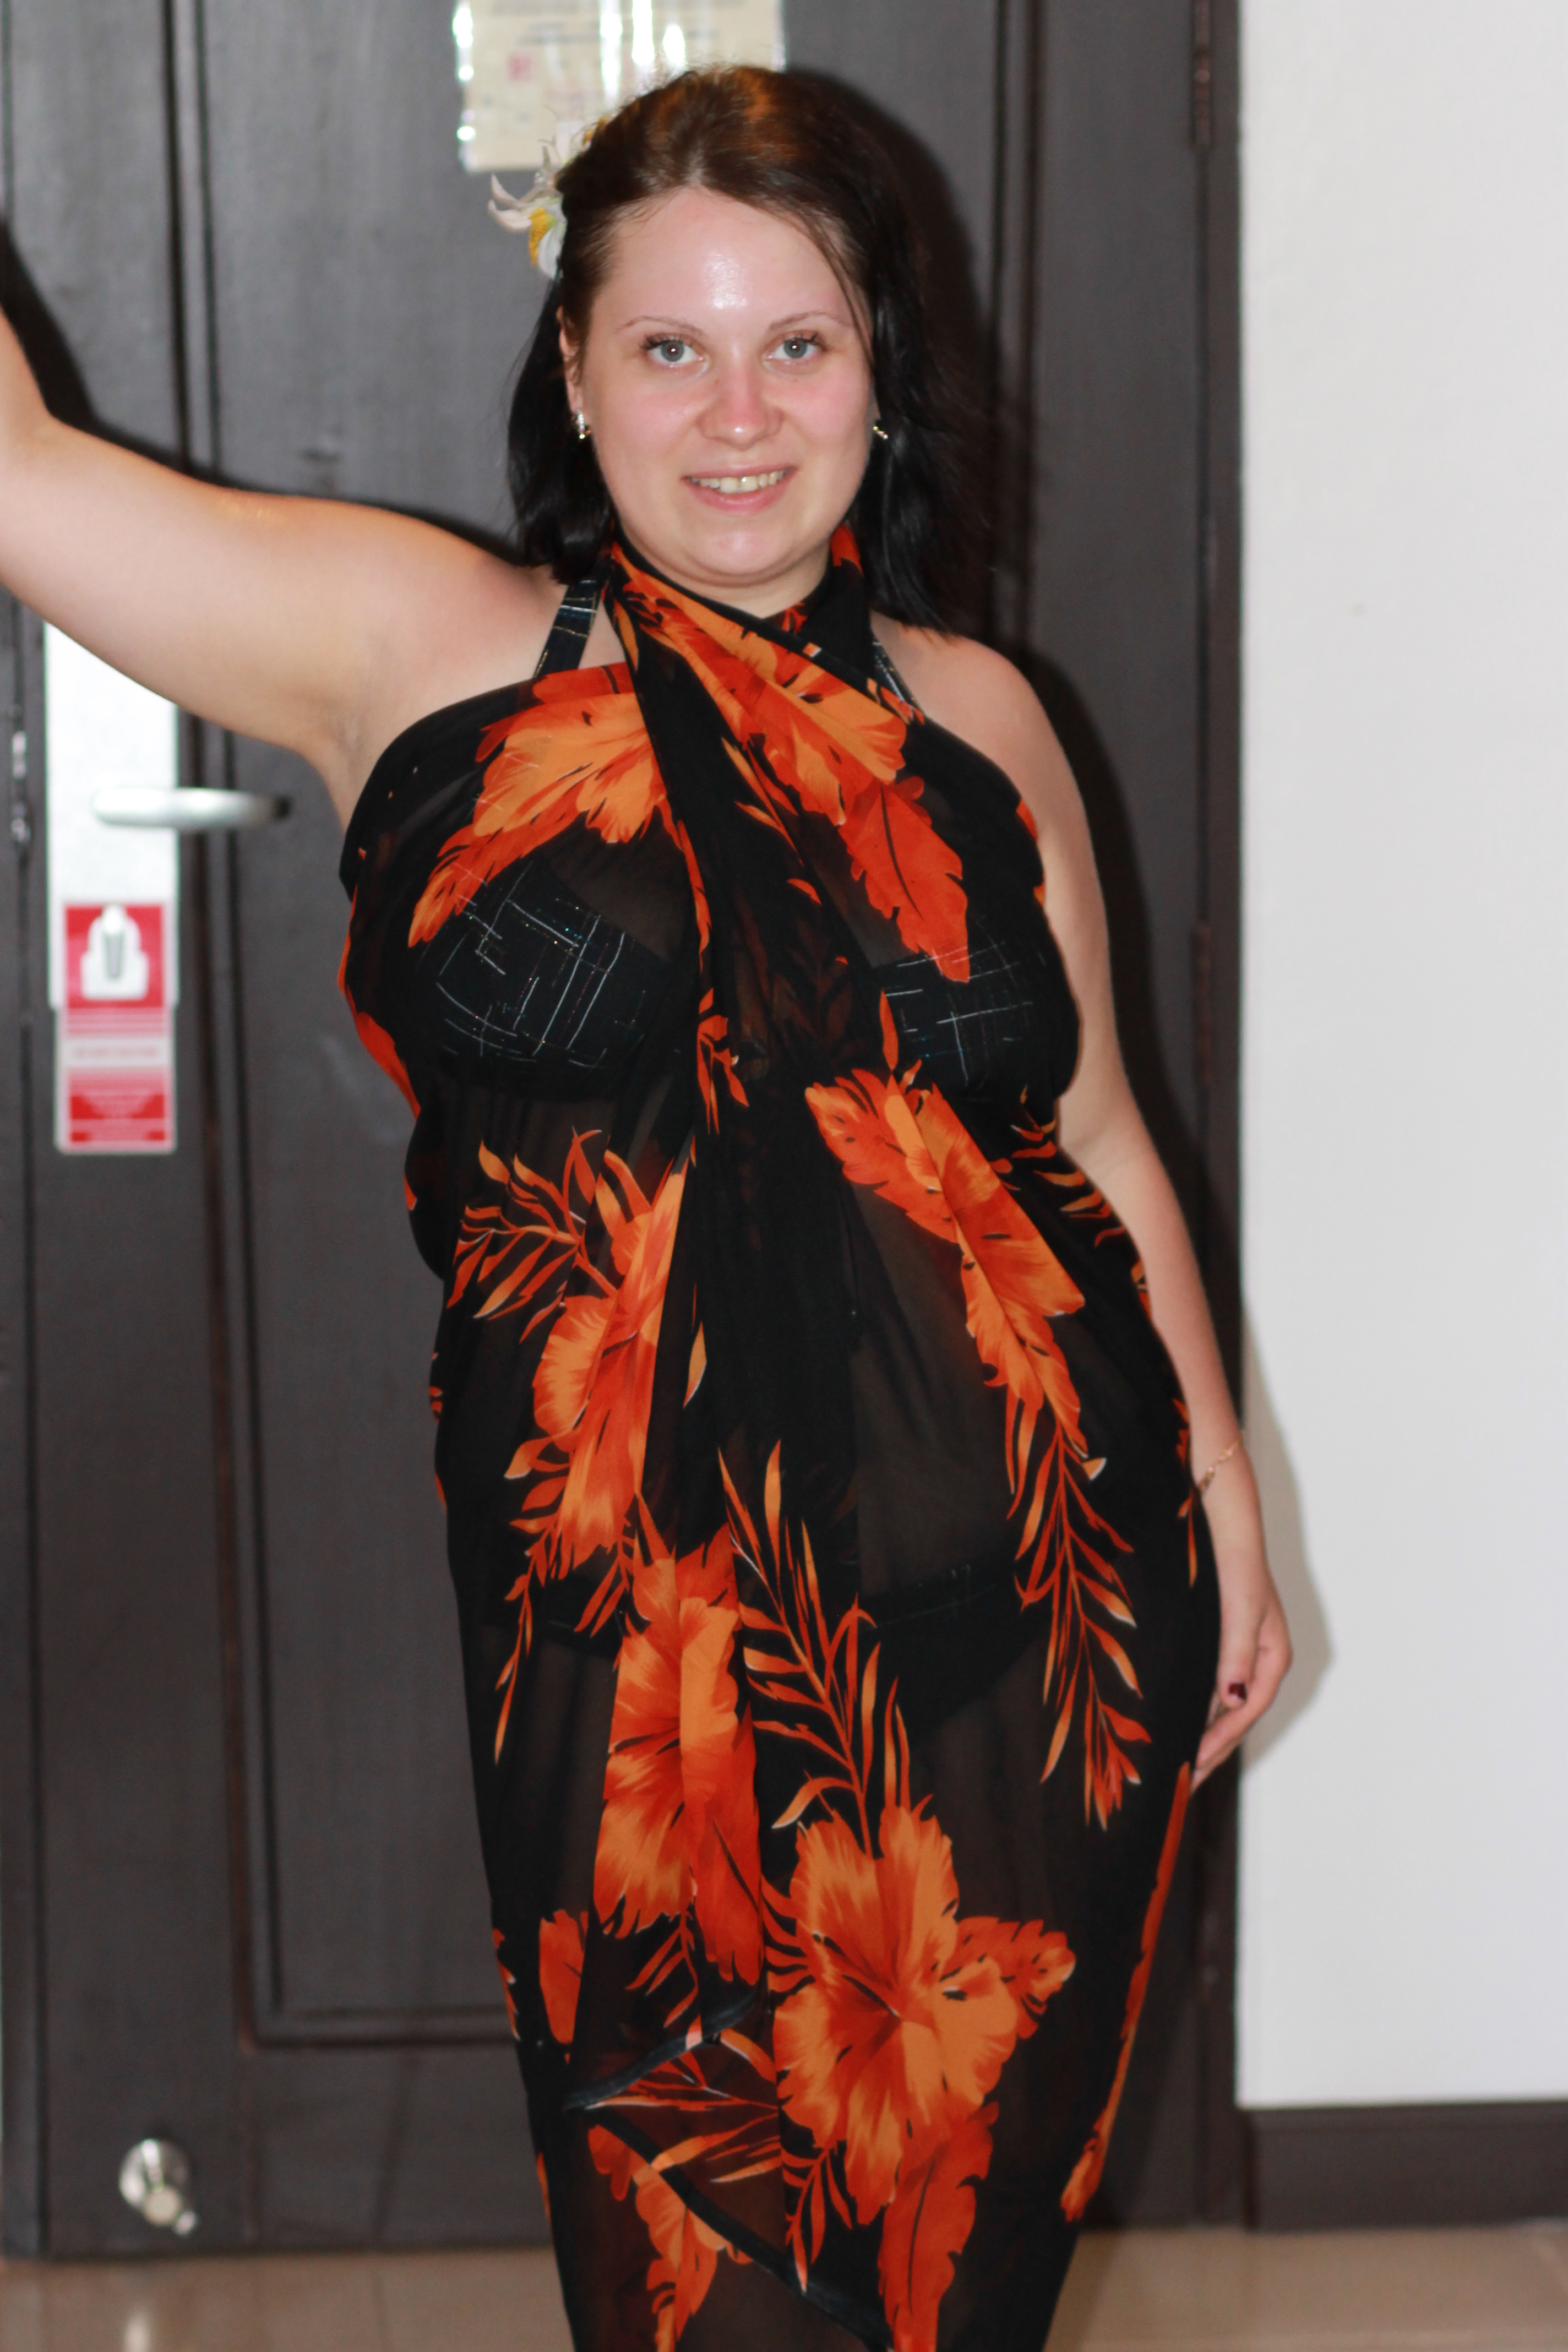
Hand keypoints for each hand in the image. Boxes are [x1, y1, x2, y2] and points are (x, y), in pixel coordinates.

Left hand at [1192, 1448, 1290, 1786]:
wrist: (1221, 1518)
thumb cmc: (1233, 1562)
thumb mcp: (1238, 1608)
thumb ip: (1235, 1655)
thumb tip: (1233, 1701)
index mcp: (1271, 1656)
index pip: (1243, 1713)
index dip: (1217, 1743)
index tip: (1189, 1768)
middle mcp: (1257, 1658)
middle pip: (1233, 1716)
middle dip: (1208, 1748)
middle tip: (1177, 1783)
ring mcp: (1238, 1650)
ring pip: (1218, 1703)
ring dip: (1198, 1730)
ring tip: (1170, 1762)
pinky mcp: (1218, 1640)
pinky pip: (1207, 1684)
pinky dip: (1191, 1705)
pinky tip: (1169, 1717)